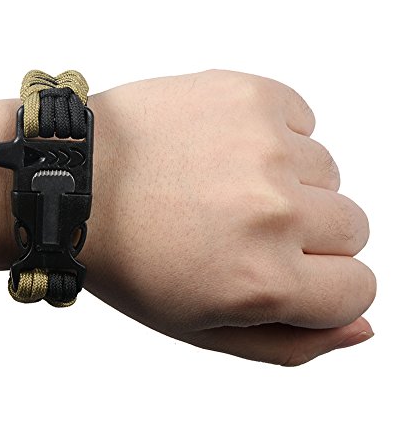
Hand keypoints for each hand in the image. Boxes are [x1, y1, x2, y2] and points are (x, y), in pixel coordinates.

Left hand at [81, 69, 375, 365]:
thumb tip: (361, 326)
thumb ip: (290, 343)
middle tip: (245, 227)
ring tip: (224, 186)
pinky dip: (276, 138)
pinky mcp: (250, 95)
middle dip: (310, 236)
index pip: (359, 289)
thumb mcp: (201, 328)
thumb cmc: (131, 259)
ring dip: (289, 184)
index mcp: (263, 282)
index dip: (325, 286)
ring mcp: (265, 146)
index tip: (288, 271)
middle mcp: (273, 213)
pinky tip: (224, 150)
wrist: (77, 180)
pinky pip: (303, 121)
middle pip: (353, 227)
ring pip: (328, 173)